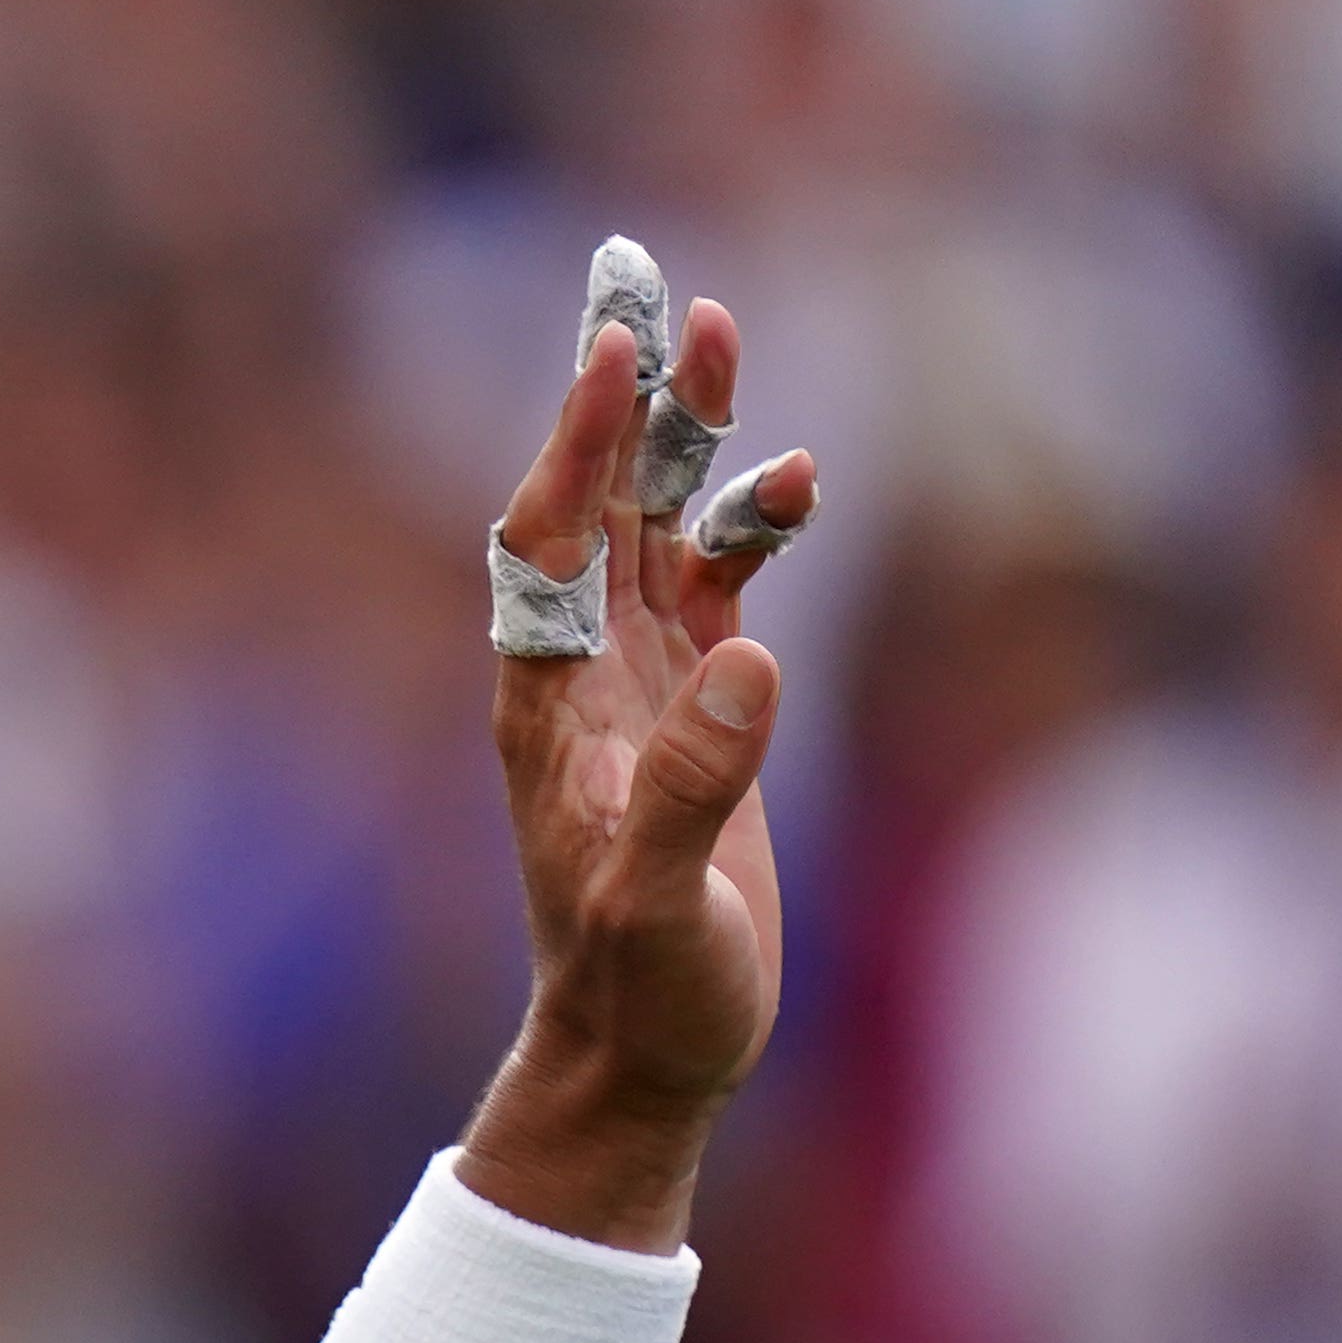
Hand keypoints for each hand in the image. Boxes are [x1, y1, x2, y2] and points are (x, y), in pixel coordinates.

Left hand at [466, 293, 816, 1249]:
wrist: (645, 1057)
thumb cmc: (638, 992)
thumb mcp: (658, 901)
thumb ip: (696, 784)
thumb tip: (752, 657)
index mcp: (544, 707)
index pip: (545, 545)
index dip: (577, 446)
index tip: (612, 354)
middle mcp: (578, 677)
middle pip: (592, 503)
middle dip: (622, 398)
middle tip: (650, 286)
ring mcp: (638, 685)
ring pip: (653, 525)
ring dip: (687, 436)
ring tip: (720, 331)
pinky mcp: (697, 709)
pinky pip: (716, 585)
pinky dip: (749, 526)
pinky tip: (796, 479)